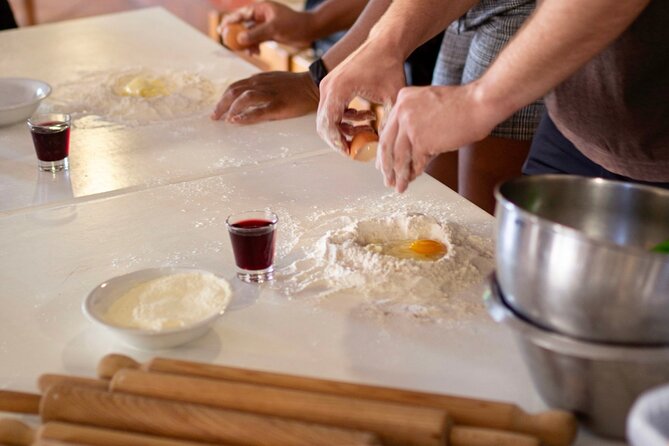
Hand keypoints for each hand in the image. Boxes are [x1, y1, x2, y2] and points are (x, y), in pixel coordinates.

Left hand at [211, 71, 318, 123]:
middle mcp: (260, 84)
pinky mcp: (278, 105)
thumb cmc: (294, 86)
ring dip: (229, 108)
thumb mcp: (273, 80)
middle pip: (234, 91)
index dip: (223, 97)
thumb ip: (259, 86)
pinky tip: (236, 121)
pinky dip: (245, 116)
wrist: (313, 85)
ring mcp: (269, 94)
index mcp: (258, 79)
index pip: (235, 86)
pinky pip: (258, 110)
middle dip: (221, 104)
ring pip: (243, 98)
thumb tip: (246, 98)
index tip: (217, 108)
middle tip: (214, 117)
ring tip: (223, 119)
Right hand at [219, 1, 312, 53]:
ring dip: (247, 43)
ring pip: (249, 34)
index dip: (229, 22)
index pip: (241, 14)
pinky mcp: (270, 34)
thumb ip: (256, 34)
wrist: (310, 30)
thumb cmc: (294, 25)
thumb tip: (239, 38)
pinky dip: (254, 46)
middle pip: (242, 24)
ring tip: (249, 52)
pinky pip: (257, 40)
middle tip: (229, 44)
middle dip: (236, 34)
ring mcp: (265, 25)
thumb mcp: (274, 29)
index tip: (221, 30)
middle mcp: (261, 15)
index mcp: (261, 8)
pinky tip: (256, 53)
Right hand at [316, 39, 405, 153]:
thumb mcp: (393, 97)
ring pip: (327, 118)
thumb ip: (388, 123)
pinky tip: (366, 116)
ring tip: (368, 127)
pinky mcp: (332, 85)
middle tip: (356, 149)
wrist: (385, 43)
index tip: (350, 153)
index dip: (338, 143)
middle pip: (323, 124)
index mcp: (338, 89)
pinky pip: (332, 109)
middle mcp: (328, 86)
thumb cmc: (389, 65)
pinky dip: (346, 118)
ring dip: (345, 129)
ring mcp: (328, 85)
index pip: (329, 125)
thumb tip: (383, 146)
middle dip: (339, 140)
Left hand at [378, 84, 497, 192]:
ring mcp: (410, 126)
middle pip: (386, 145)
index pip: (388, 130)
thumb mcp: (430, 106)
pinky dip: (415, 173)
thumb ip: (416, 123)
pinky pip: (416, 162)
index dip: (385, 150)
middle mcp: (402, 111)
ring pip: (399, 157)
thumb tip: (408, 153)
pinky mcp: (422, 140)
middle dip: (386, 166)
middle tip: (387, 180)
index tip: (382, 164)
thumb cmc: (462, 106)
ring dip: (399, 175)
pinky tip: (414, 179)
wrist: (479, 104)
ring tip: (399, 187)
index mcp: (403, 99)